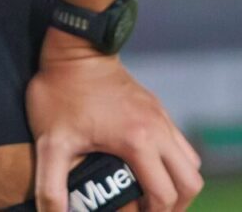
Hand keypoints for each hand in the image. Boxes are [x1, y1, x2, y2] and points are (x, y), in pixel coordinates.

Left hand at [26, 33, 201, 211]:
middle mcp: (158, 129)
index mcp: (138, 141)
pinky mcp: (156, 107)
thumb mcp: (50, 143)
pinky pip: (179, 143)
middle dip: (175, 207)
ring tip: (149, 197)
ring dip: (177, 184)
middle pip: (191, 182)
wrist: (76, 47)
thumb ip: (50, 186)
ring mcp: (161, 116)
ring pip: (191, 162)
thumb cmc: (61, 91)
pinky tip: (144, 168)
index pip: (163, 196)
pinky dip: (173, 164)